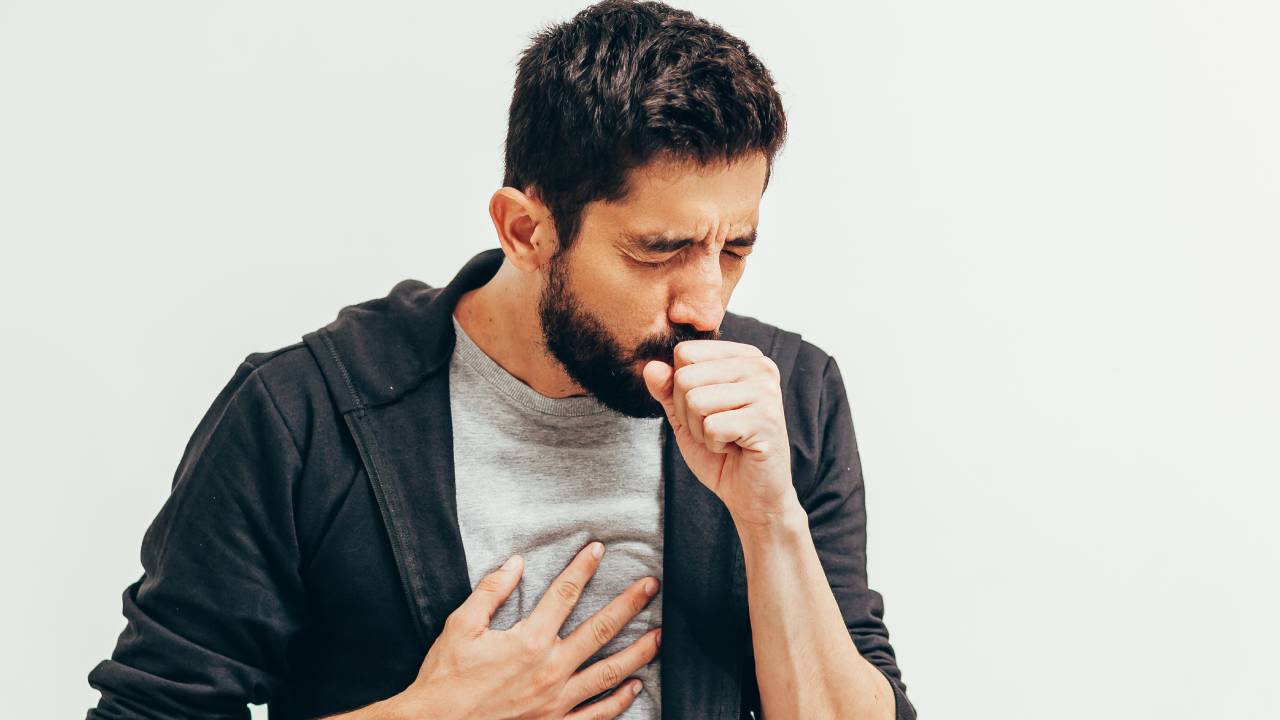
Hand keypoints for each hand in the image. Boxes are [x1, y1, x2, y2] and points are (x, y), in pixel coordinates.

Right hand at [394, 542, 661, 719]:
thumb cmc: (445, 680)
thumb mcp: (460, 627)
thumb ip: (491, 591)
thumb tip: (516, 562)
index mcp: (528, 641)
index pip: (564, 594)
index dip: (583, 568)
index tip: (599, 548)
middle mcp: (550, 670)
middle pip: (601, 630)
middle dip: (630, 604)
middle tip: (652, 585)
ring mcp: (557, 702)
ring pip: (610, 672)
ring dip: (639, 652)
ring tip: (660, 635)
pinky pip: (598, 714)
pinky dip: (620, 700)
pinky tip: (636, 686)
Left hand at [643, 340, 796, 525]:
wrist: (752, 492)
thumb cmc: (723, 450)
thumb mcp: (686, 415)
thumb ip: (667, 389)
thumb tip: (650, 366)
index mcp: (743, 357)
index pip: (685, 353)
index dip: (679, 388)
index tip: (706, 409)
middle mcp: (759, 367)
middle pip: (686, 377)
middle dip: (688, 413)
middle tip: (714, 429)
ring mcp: (766, 391)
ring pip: (696, 401)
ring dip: (700, 431)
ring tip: (725, 438)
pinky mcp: (766, 419)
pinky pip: (711, 426)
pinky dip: (714, 444)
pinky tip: (734, 447)